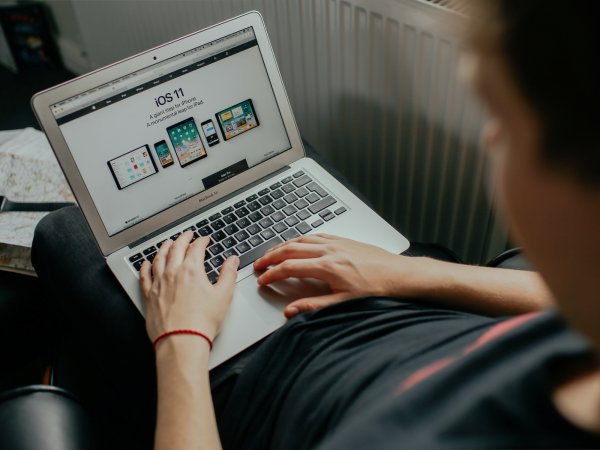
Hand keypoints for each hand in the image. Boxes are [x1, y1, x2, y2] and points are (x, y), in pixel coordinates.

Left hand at [140, 231, 239, 342]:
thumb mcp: (223, 296)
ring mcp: (159, 283)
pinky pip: (144, 275)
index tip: (204, 239)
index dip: (202, 241)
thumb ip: (228, 274)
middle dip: (183, 239)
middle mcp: (173, 273)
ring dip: (164, 247)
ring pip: (159, 258)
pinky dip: (145, 266)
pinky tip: (146, 263)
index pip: (196, 248)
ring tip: (167, 243)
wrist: (181, 341)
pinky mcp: (149, 296)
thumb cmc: (202, 322)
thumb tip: (232, 261)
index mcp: (192, 270)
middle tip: (187, 235)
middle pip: (176, 248)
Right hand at [253, 233, 404, 317]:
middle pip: (291, 248)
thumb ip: (314, 306)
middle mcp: (330, 251)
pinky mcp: (346, 241)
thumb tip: (291, 310)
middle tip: (259, 264)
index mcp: (327, 267)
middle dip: (271, 256)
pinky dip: (303, 238)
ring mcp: (338, 243)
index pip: (289, 268)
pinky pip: (318, 235)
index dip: (272, 274)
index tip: (262, 280)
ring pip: (303, 239)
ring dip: (284, 245)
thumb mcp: (344, 303)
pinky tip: (301, 242)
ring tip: (273, 252)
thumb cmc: (377, 290)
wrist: (401, 276)